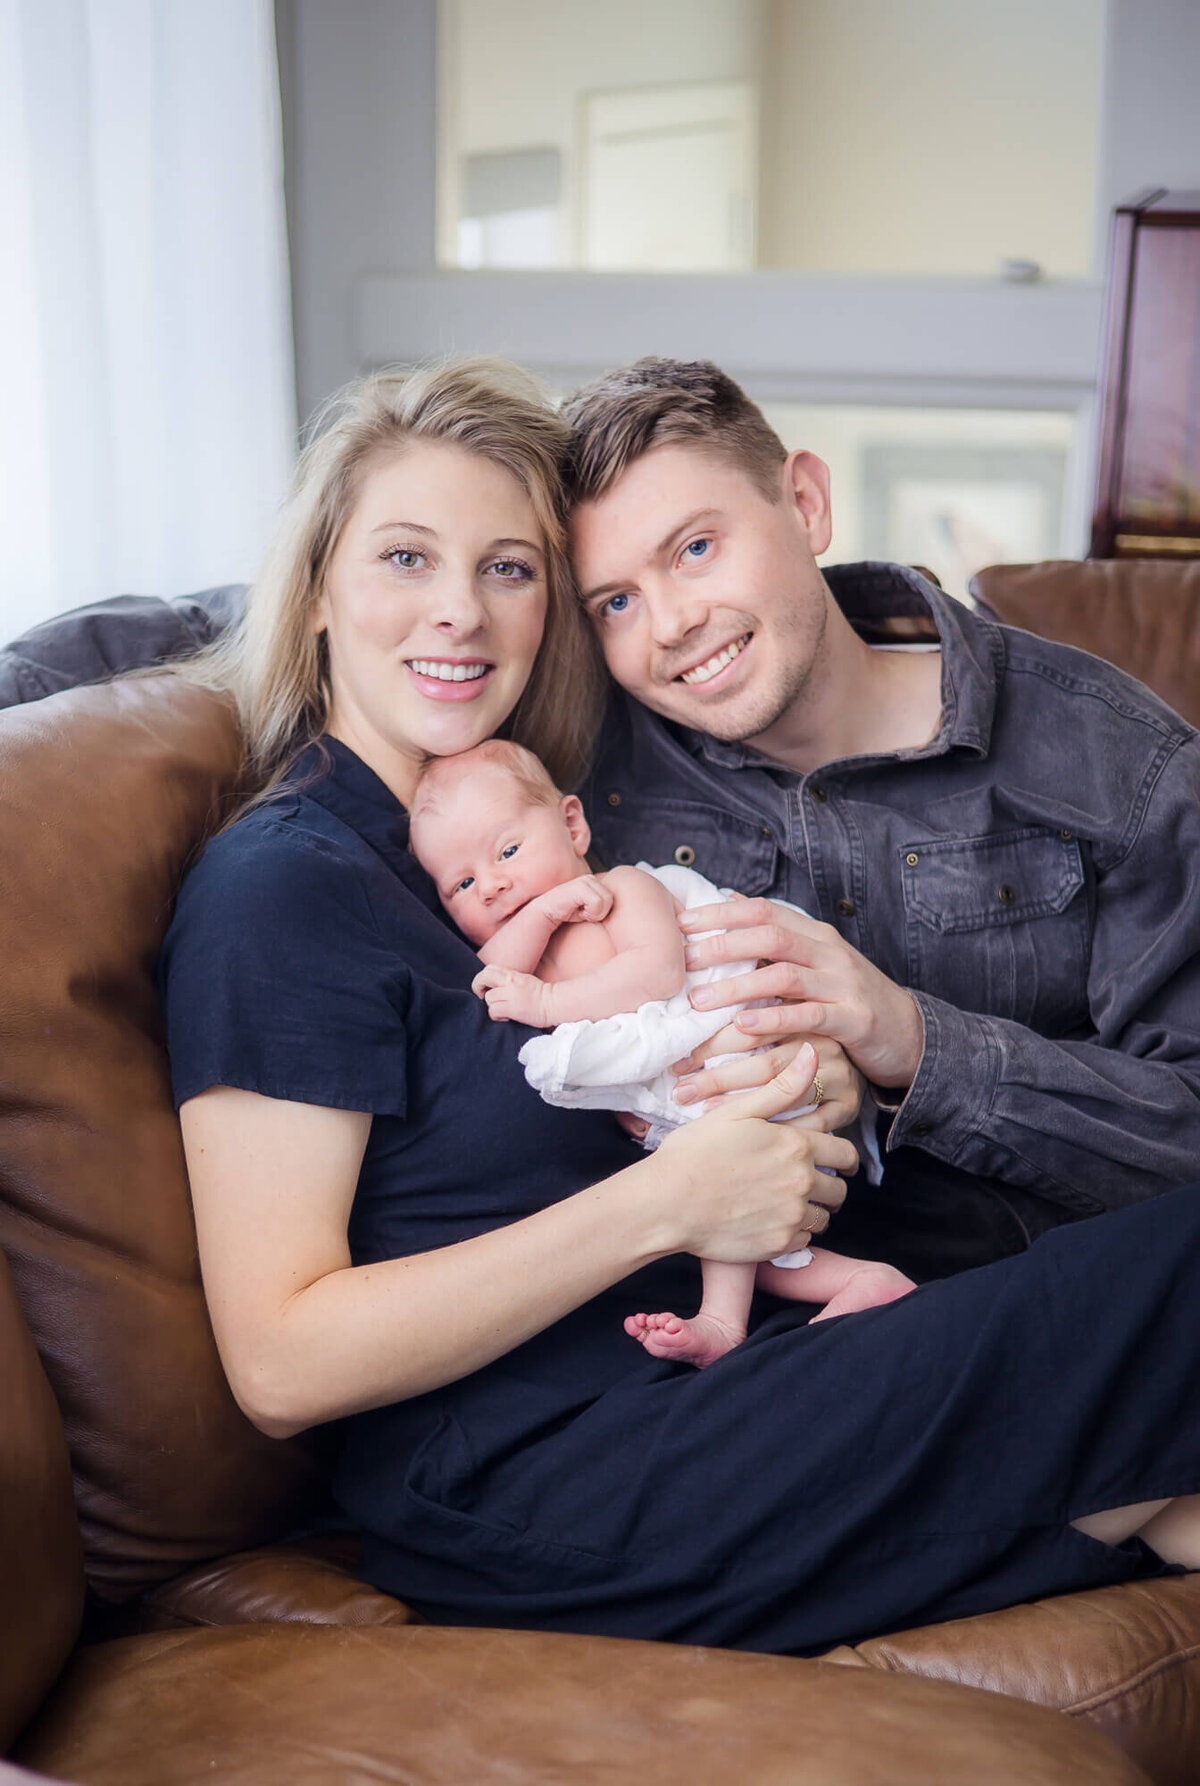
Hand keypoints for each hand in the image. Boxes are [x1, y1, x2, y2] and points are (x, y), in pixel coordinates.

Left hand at [471, 964, 552, 1026]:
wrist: (555, 1004)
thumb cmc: (541, 995)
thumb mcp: (523, 981)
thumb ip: (509, 981)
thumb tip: (493, 987)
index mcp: (513, 975)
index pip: (489, 968)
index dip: (482, 978)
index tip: (485, 988)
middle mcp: (511, 982)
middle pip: (484, 976)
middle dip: (477, 986)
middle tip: (482, 996)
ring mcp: (512, 994)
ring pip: (489, 998)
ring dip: (492, 1006)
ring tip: (502, 1011)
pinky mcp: (514, 1008)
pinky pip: (494, 1011)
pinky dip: (496, 1016)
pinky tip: (505, 1018)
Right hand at [536, 875, 612, 926]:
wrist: (544, 915)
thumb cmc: (567, 916)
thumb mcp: (589, 911)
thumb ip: (602, 906)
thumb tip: (623, 913)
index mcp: (596, 883)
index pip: (614, 899)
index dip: (602, 912)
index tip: (586, 913)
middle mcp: (592, 878)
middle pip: (612, 899)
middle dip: (599, 912)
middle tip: (582, 912)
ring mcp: (586, 880)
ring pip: (607, 900)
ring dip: (594, 913)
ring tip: (579, 911)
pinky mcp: (580, 886)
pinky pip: (597, 903)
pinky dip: (589, 912)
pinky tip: (575, 910)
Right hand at [651, 1045, 858, 1260]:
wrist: (666, 1202)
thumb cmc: (694, 1152)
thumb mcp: (737, 1112)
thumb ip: (782, 1087)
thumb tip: (813, 1054)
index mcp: (796, 1145)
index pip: (846, 1153)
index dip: (844, 1157)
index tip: (839, 1162)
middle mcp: (802, 1181)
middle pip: (839, 1190)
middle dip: (829, 1186)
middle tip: (806, 1184)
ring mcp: (792, 1216)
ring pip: (823, 1217)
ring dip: (812, 1211)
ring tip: (786, 1204)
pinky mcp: (779, 1245)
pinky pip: (803, 1241)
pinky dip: (793, 1233)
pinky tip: (770, 1222)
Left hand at [679, 898, 923, 1087]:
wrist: (908, 1032)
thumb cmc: (848, 996)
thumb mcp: (814, 959)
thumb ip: (776, 934)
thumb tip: (729, 899)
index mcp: (814, 933)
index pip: (762, 910)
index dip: (720, 913)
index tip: (680, 923)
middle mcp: (828, 951)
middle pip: (770, 935)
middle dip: (721, 945)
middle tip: (683, 962)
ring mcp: (843, 982)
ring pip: (784, 974)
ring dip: (737, 986)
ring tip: (700, 1001)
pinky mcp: (853, 1018)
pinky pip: (809, 1015)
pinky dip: (774, 1018)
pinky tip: (744, 1025)